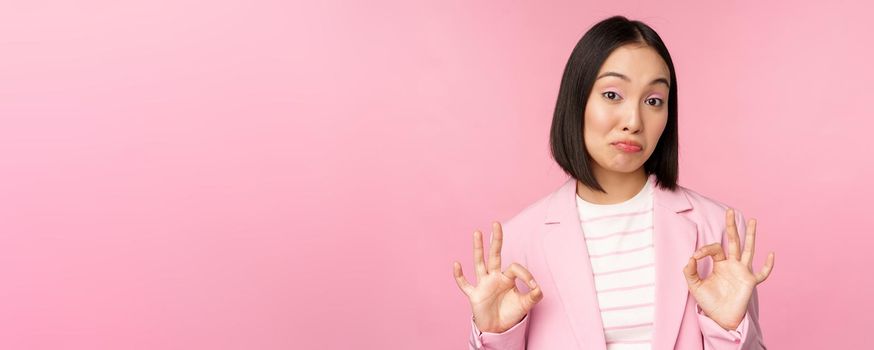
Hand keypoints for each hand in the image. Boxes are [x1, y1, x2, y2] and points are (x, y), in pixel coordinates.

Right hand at [453, 222, 542, 332]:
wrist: (498, 329)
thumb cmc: (510, 313)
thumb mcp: (525, 305)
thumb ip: (533, 297)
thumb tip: (539, 288)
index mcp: (507, 278)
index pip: (515, 268)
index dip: (526, 274)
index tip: (534, 286)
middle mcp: (494, 277)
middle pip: (494, 255)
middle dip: (496, 240)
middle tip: (496, 223)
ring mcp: (483, 284)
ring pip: (479, 263)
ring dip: (478, 248)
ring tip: (478, 232)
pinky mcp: (474, 295)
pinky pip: (465, 284)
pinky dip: (460, 276)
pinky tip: (457, 264)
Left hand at [683, 208, 774, 329]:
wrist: (720, 318)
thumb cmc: (709, 302)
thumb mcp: (695, 286)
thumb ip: (690, 272)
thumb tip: (690, 258)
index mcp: (720, 264)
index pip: (715, 248)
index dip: (704, 249)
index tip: (695, 256)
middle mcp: (732, 265)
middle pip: (733, 241)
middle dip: (731, 226)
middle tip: (729, 211)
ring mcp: (743, 272)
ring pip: (748, 250)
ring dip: (751, 236)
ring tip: (753, 220)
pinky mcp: (751, 282)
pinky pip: (763, 273)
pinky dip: (768, 265)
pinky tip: (771, 254)